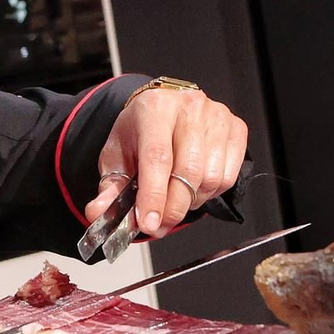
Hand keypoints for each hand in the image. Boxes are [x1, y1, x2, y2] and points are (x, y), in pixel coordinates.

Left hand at [85, 83, 247, 237]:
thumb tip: (98, 214)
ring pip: (209, 179)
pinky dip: (210, 193)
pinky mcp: (236, 129)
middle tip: (159, 225)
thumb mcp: (117, 156)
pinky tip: (194, 187)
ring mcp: (216, 117)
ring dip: (191, 202)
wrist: (163, 109)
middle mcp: (189, 107)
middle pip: (187, 173)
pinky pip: (227, 177)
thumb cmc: (140, 133)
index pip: (157, 158)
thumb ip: (109, 188)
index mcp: (154, 108)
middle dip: (172, 208)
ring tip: (175, 199)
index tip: (149, 223)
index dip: (154, 196)